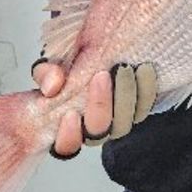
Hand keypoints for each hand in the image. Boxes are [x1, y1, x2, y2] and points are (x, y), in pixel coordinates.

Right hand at [33, 61, 157, 158]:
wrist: (107, 45)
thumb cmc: (74, 57)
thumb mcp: (54, 61)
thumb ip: (47, 73)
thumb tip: (52, 86)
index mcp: (64, 121)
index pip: (65, 145)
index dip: (68, 135)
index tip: (71, 114)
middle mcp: (90, 126)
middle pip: (97, 132)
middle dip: (99, 106)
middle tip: (101, 76)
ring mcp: (115, 120)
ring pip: (122, 123)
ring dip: (124, 96)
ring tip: (123, 68)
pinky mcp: (136, 109)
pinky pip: (143, 108)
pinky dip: (145, 89)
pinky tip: (143, 69)